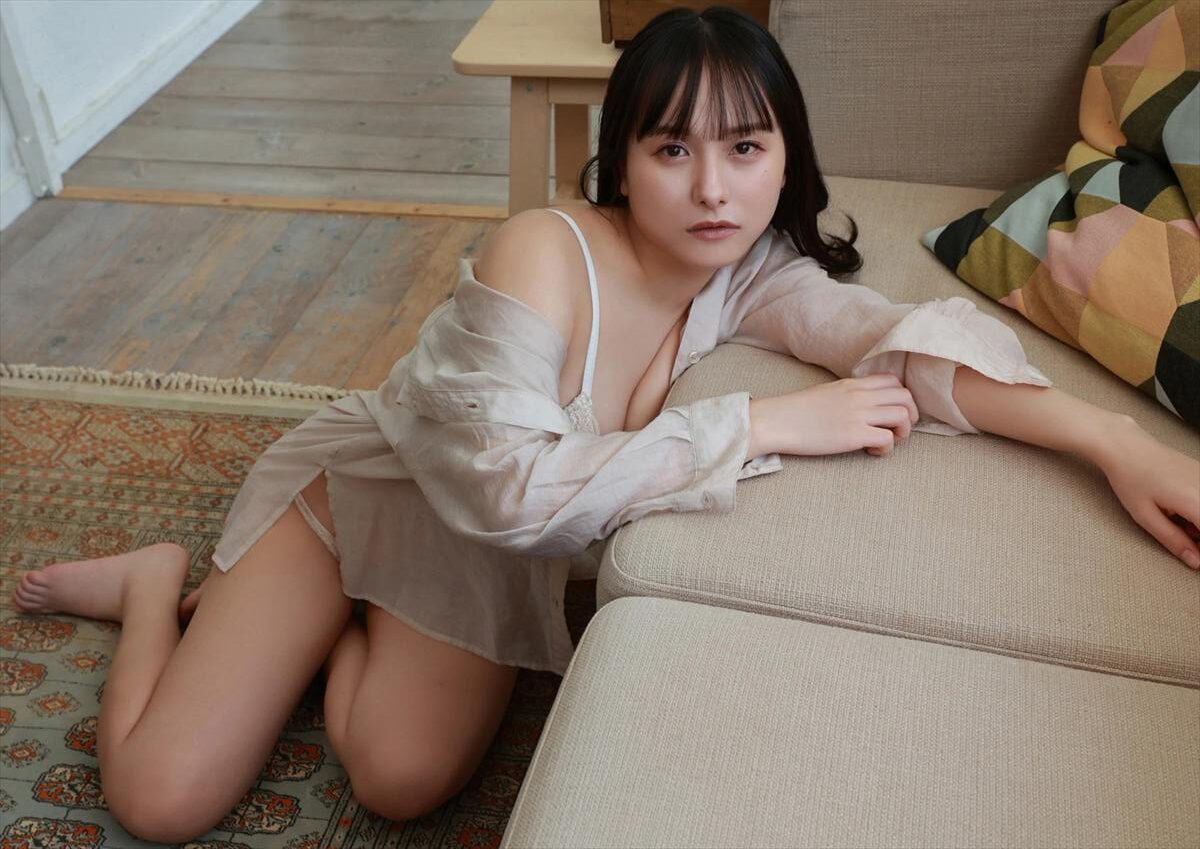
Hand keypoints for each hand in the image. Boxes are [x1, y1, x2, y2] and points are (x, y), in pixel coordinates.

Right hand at [749, 373, 918, 457]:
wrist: (775, 421)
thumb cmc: (795, 411)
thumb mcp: (826, 393)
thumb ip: (848, 395)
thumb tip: (861, 405)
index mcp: (852, 384)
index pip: (893, 381)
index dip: (901, 397)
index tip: (891, 412)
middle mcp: (860, 396)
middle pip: (906, 397)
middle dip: (910, 415)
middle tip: (897, 429)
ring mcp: (858, 415)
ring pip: (903, 416)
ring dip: (903, 432)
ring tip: (886, 440)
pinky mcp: (854, 435)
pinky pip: (888, 439)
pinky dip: (886, 448)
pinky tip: (869, 450)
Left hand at [1096, 418, 1199, 569]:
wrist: (1125, 445)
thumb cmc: (1130, 477)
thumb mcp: (1146, 516)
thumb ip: (1174, 541)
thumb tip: (1195, 561)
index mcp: (1197, 502)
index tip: (1195, 557)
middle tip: (1184, 541)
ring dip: (1199, 524)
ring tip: (1175, 521)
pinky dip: (1197, 510)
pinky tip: (1179, 510)